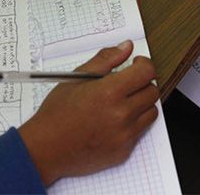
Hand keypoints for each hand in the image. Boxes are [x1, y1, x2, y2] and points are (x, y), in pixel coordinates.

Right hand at [18, 41, 159, 185]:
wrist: (46, 149)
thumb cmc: (57, 113)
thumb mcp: (77, 78)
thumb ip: (106, 60)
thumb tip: (127, 47)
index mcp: (110, 92)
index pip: (147, 72)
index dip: (144, 64)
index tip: (136, 64)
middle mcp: (121, 114)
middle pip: (152, 91)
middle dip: (143, 83)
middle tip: (127, 83)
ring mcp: (124, 135)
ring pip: (151, 112)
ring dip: (141, 104)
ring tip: (121, 103)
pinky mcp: (124, 151)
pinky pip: (140, 131)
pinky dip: (132, 124)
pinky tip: (113, 122)